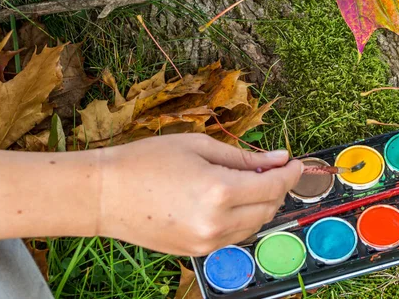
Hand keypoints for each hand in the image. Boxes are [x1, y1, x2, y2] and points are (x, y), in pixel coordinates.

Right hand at [99, 134, 302, 255]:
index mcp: (220, 192)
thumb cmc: (146, 161)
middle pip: (268, 208)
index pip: (273, 186)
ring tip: (250, 181)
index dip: (290, 173)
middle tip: (272, 167)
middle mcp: (218, 223)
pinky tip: (231, 200)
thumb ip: (243, 156)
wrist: (103, 195)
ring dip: (262, 204)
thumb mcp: (198, 146)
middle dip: (278, 187)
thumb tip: (278, 158)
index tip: (295, 162)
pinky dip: (243, 218)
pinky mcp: (196, 252)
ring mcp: (207, 242)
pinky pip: (234, 236)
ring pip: (254, 225)